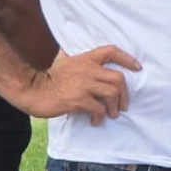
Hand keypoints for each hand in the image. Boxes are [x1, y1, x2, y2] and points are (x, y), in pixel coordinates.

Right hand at [14, 45, 140, 125]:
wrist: (32, 90)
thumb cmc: (49, 78)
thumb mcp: (63, 60)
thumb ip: (72, 55)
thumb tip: (70, 49)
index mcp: (85, 59)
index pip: (111, 51)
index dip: (127, 59)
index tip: (137, 68)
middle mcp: (87, 70)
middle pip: (117, 78)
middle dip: (124, 93)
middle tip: (122, 105)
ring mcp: (84, 85)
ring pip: (111, 94)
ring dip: (114, 107)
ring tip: (111, 114)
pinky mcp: (79, 100)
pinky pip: (98, 109)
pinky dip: (100, 116)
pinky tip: (95, 120)